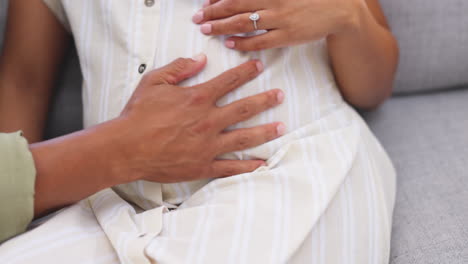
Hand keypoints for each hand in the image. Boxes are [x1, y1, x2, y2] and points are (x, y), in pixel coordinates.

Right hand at [116, 54, 284, 182]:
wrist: (126, 148)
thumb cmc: (138, 114)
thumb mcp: (154, 82)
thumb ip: (179, 68)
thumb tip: (200, 59)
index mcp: (198, 99)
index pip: (229, 81)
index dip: (245, 72)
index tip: (258, 67)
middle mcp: (208, 121)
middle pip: (244, 108)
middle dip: (265, 100)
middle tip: (280, 95)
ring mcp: (208, 145)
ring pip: (244, 137)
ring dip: (265, 131)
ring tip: (281, 126)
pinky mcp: (203, 165)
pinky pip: (231, 167)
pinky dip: (248, 167)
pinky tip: (262, 164)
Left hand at [192, 0, 362, 50]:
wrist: (339, 9)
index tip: (204, 1)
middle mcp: (274, 1)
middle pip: (236, 6)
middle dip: (214, 11)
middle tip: (197, 17)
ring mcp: (280, 19)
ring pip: (245, 23)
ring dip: (223, 26)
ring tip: (206, 29)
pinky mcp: (287, 36)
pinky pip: (260, 41)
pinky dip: (243, 42)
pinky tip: (229, 43)